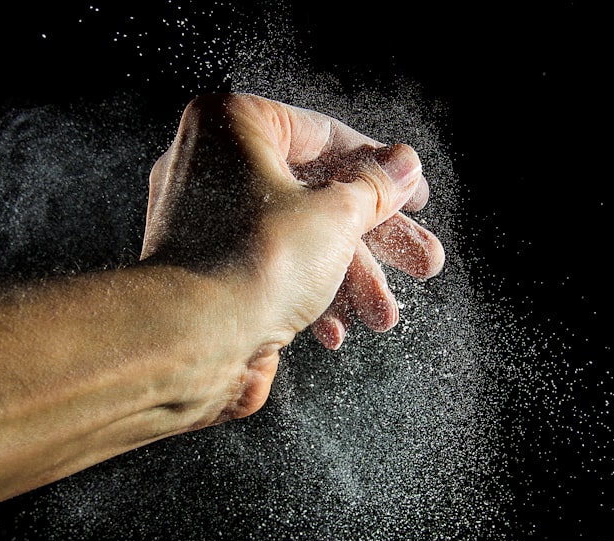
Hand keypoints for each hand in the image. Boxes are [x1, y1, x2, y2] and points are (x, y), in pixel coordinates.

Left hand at [140, 93, 444, 353]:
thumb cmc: (256, 261)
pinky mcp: (204, 272)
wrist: (190, 342)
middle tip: (422, 262)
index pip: (323, 135)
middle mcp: (209, 166)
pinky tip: (335, 331)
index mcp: (232, 124)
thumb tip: (403, 167)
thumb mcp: (336, 215)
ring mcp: (203, 223)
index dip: (380, 168)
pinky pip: (267, 271)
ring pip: (295, 239)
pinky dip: (304, 296)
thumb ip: (375, 189)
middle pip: (315, 195)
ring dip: (349, 279)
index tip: (414, 195)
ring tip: (385, 316)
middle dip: (376, 240)